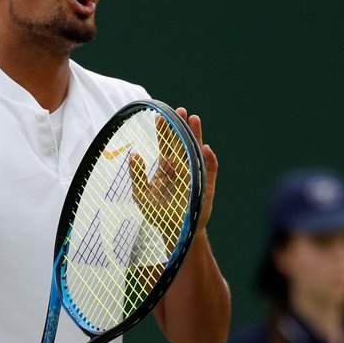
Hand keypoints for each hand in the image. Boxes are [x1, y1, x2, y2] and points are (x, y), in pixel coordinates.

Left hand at [128, 108, 217, 245]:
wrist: (175, 233)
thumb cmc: (158, 215)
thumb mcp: (142, 195)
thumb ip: (137, 175)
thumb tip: (134, 154)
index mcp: (167, 169)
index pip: (166, 145)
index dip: (164, 131)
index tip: (160, 115)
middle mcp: (182, 168)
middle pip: (182, 143)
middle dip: (181, 127)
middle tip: (179, 109)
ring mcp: (195, 175)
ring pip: (196, 151)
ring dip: (196, 136)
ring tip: (194, 119)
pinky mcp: (206, 186)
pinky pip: (209, 170)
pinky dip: (209, 160)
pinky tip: (206, 149)